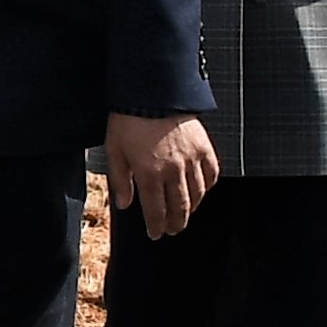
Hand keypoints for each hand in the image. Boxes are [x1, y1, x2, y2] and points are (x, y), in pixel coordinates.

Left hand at [106, 112, 219, 238]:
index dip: (156, 227)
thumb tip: (124, 205)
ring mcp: (191, 159)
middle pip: (179, 208)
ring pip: (197, 195)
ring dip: (192, 209)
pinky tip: (201, 190)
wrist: (151, 91)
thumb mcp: (114, 150)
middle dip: (175, 223)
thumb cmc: (129, 119)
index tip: (155, 235)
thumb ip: (119, 180)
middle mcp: (172, 170)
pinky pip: (211, 174)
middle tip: (172, 230)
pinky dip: (208, 186)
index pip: (156, 211)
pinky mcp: (203, 147)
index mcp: (148, 174)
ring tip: (185, 214)